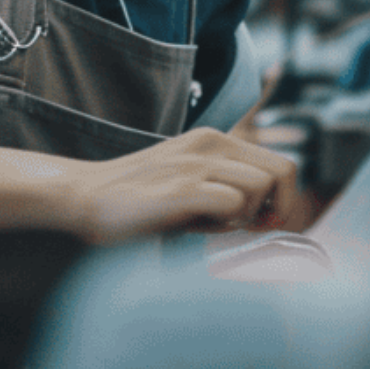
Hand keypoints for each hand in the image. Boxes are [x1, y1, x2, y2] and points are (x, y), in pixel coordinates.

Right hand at [67, 127, 297, 245]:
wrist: (85, 197)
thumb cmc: (141, 200)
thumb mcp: (192, 184)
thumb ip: (230, 190)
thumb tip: (272, 217)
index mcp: (215, 140)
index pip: (281, 165)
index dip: (284, 200)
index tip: (263, 223)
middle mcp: (210, 144)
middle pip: (283, 172)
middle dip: (277, 208)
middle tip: (250, 228)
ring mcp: (195, 164)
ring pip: (260, 188)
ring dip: (245, 215)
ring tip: (211, 222)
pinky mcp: (181, 188)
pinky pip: (233, 204)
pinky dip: (225, 222)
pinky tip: (197, 226)